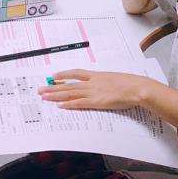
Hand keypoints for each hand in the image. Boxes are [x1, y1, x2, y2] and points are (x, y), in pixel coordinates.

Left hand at [39, 69, 158, 109]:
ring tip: (44, 96)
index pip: (76, 73)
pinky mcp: (97, 102)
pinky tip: (59, 105)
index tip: (53, 76)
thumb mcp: (116, 79)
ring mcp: (94, 92)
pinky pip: (79, 103)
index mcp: (98, 75)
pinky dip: (68, 104)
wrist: (137, 87)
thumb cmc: (131, 84)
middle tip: (40, 89)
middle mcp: (93, 82)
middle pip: (69, 84)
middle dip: (53, 87)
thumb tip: (104, 84)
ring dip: (56, 95)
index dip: (64, 74)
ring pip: (70, 93)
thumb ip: (107, 81)